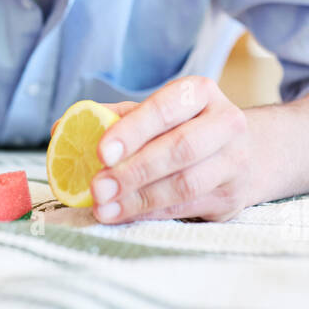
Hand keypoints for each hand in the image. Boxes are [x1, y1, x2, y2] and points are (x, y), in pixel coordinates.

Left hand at [84, 76, 254, 223]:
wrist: (248, 152)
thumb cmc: (185, 127)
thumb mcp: (156, 113)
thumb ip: (113, 119)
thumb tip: (60, 129)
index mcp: (200, 93)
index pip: (165, 108)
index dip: (133, 130)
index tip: (100, 151)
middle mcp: (226, 123)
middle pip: (180, 149)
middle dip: (133, 171)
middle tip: (96, 188)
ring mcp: (234, 163)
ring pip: (185, 184)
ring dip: (139, 199)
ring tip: (104, 207)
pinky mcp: (231, 197)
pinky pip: (187, 208)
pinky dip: (151, 213)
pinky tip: (123, 214)